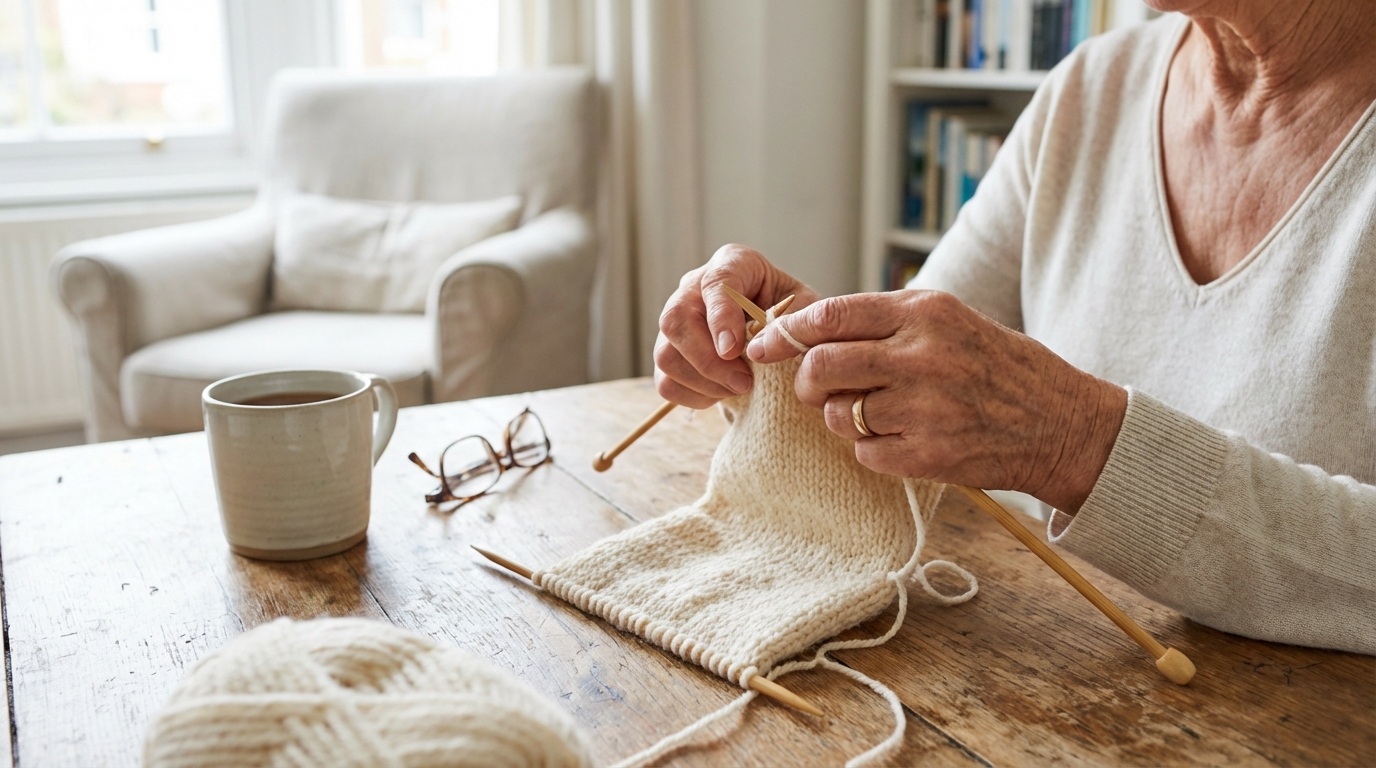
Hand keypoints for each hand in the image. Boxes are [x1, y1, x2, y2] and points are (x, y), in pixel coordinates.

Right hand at [654, 244, 819, 407]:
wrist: (778, 328)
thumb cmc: (792, 313)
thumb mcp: (806, 307)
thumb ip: (792, 321)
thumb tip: (760, 348)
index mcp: (733, 264)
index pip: (715, 284)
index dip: (721, 318)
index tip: (733, 350)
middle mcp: (694, 287)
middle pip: (676, 320)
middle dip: (707, 360)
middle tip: (743, 382)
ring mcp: (677, 320)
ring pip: (665, 355)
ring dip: (704, 382)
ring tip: (738, 388)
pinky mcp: (670, 351)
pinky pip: (665, 381)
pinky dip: (694, 395)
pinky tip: (722, 392)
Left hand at [746, 290, 1126, 512]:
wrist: (1061, 424)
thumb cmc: (997, 368)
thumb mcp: (950, 321)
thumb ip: (886, 320)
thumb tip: (808, 328)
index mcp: (925, 312)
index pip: (832, 315)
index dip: (786, 334)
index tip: (762, 346)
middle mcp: (923, 355)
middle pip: (822, 366)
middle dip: (809, 382)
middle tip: (820, 390)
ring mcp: (926, 408)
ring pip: (840, 415)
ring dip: (845, 418)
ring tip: (880, 414)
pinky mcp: (929, 455)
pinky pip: (865, 452)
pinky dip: (873, 449)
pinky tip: (906, 439)